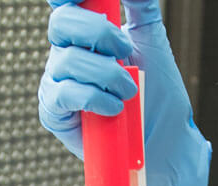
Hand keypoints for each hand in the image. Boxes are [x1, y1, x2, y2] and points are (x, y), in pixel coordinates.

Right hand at [37, 0, 211, 185]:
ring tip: (129, 89)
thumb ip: (139, 5)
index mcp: (85, 34)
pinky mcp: (54, 112)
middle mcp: (66, 53)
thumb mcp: (151, 40)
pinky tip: (113, 107)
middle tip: (125, 50)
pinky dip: (93, 98)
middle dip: (98, 33)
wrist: (163, 140)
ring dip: (106, 74)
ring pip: (66, 61)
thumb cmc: (157, 93)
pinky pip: (63, 94)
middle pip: (61, 24)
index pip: (65, 5)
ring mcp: (56, 82)